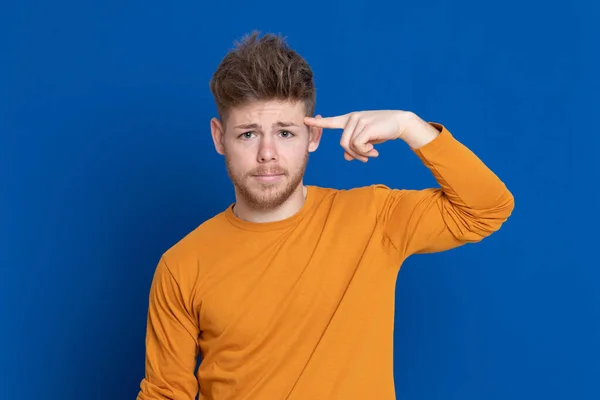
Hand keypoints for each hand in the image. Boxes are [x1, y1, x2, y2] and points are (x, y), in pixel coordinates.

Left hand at [304, 110, 437, 161]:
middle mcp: (352, 118)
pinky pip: (358, 145)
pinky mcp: (365, 125)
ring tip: (372, 154)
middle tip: (366, 158)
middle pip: (343, 144)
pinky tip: (375, 151)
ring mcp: (358, 120)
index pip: (331, 121)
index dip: (318, 123)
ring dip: (361, 154)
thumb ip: (356, 148)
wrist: (401, 123)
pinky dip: (366, 152)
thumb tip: (347, 158)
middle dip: (354, 155)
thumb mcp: (367, 141)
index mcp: (350, 120)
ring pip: (350, 146)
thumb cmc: (383, 132)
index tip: (305, 120)